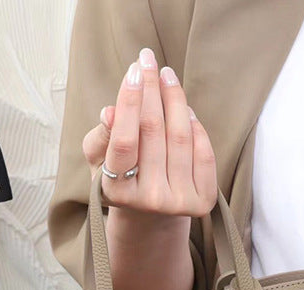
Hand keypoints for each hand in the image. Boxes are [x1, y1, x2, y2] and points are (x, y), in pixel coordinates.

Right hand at [81, 47, 216, 218]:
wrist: (150, 216)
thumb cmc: (121, 178)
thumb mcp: (100, 161)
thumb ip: (100, 138)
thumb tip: (111, 112)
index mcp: (118, 192)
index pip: (124, 141)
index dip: (130, 103)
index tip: (134, 70)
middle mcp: (151, 200)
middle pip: (154, 133)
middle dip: (152, 89)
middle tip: (149, 60)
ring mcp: (179, 202)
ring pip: (181, 137)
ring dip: (175, 100)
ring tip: (167, 77)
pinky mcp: (203, 201)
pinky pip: (204, 152)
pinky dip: (195, 125)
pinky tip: (184, 109)